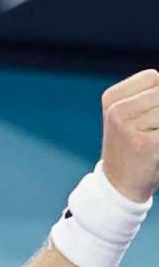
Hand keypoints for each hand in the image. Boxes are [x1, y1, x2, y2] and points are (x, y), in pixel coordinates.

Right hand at [100, 68, 158, 203]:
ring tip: (151, 144)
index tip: (145, 120)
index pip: (153, 78)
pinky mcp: (144, 143)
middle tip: (149, 135)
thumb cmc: (133, 148)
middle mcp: (115, 111)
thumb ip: (152, 95)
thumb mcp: (133, 115)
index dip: (158, 98)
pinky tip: (154, 153)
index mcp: (111, 98)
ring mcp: (127, 127)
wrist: (119, 188)